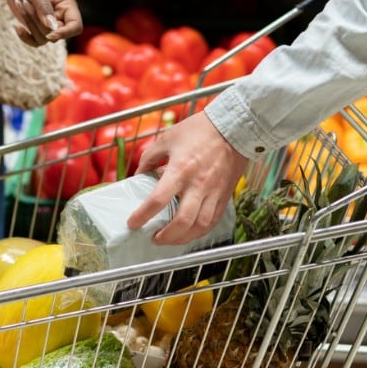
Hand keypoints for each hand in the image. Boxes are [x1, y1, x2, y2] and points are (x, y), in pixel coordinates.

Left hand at [5, 0, 81, 44]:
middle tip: (25, 3)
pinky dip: (25, 37)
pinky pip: (36, 42)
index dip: (65, 33)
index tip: (49, 34)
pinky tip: (17, 27)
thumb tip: (50, 26)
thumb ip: (43, 7)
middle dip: (38, 23)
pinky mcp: (39, 29)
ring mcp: (50, 25)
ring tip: (20, 4)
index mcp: (67, 5)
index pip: (76, 26)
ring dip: (30, 25)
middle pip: (56, 34)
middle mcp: (62, 18)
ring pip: (44, 39)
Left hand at [126, 112, 248, 244]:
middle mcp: (198, 184)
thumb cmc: (200, 130)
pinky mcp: (225, 195)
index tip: (132, 223)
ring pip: (200, 226)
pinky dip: (200, 231)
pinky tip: (190, 232)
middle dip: (166, 236)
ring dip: (183, 238)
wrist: (234, 128)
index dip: (142, 216)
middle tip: (154, 237)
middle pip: (182, 221)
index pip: (158, 200)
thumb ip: (150, 157)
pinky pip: (213, 220)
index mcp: (180, 169)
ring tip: (171, 239)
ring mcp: (214, 192)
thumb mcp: (168, 138)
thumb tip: (139, 173)